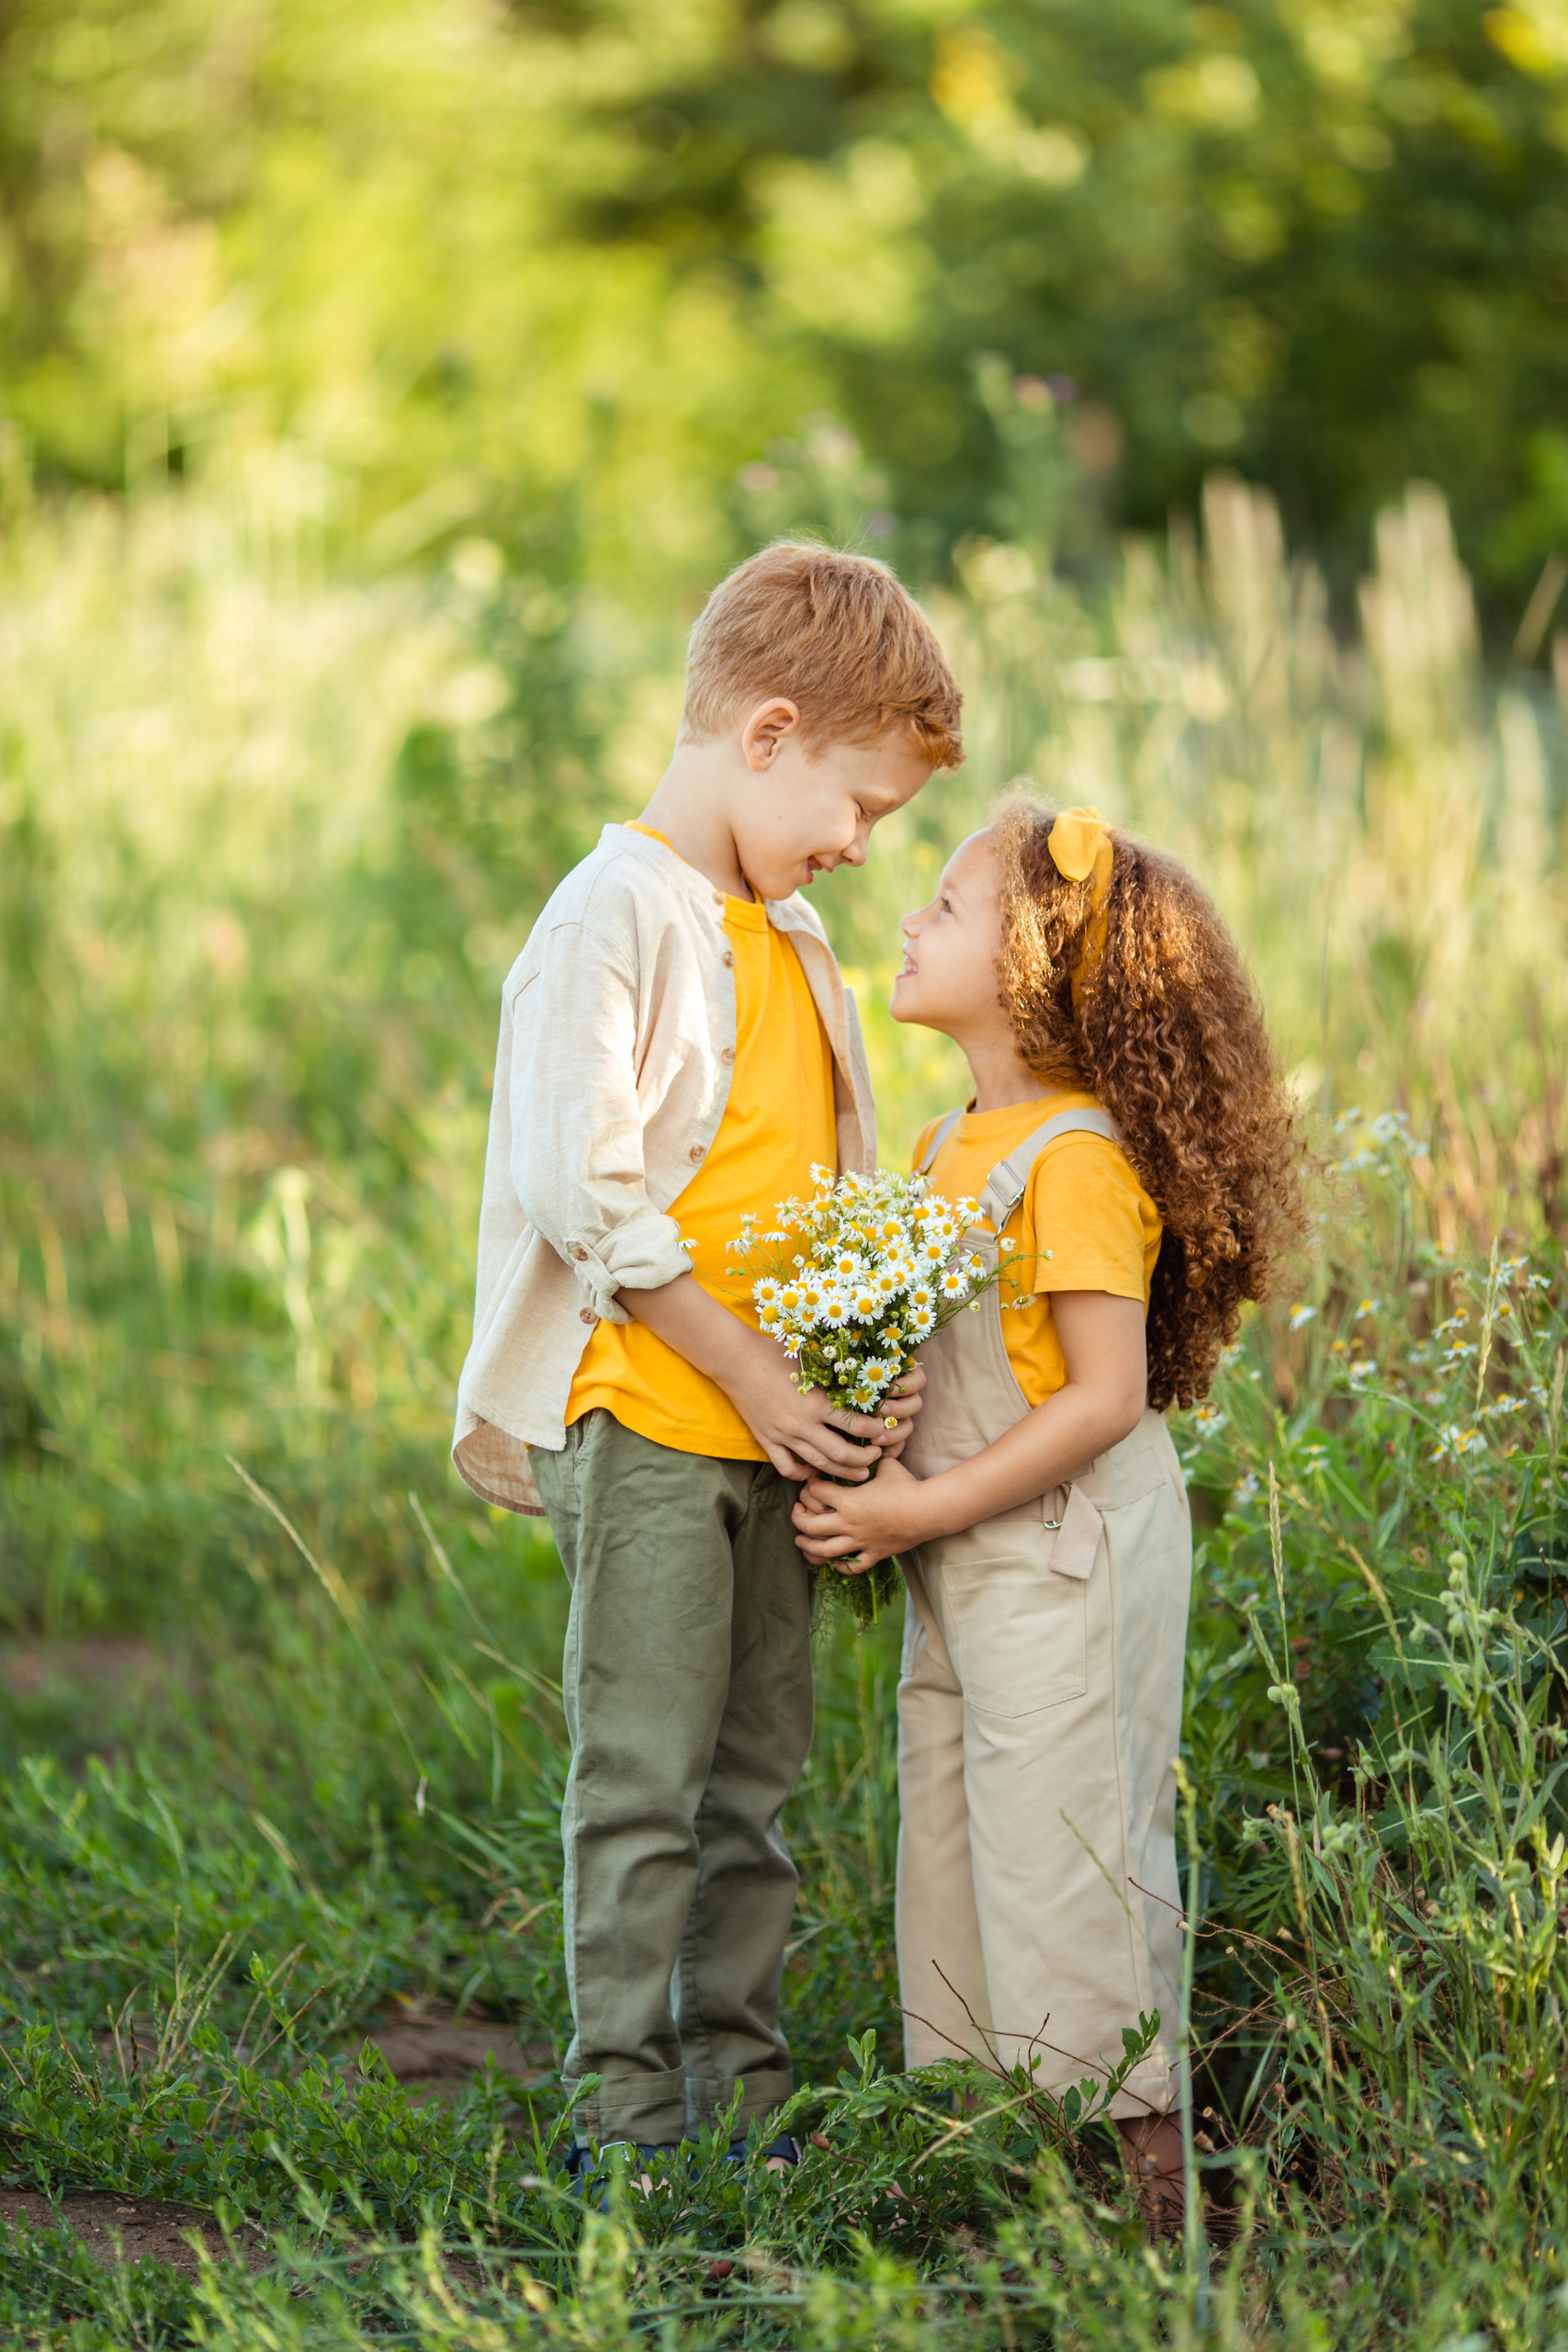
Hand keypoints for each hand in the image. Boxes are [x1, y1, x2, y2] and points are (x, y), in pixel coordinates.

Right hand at [722, 1349, 924, 1481]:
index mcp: (817, 1402)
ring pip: (818, 1465)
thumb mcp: (810, 1362)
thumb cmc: (775, 1354)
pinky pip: (787, 1468)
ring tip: (857, 1474)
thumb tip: (862, 1381)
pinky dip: (803, 1474)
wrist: (736, 1361)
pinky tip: (814, 1471)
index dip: (876, 1431)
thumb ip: (833, 1375)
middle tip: (876, 1457)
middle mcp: (802, 1424)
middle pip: (841, 1455)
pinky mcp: (767, 1441)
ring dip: (841, 1472)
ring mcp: (783, 1436)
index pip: (856, 1426)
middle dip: (864, 1460)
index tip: (884, 1431)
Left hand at [792, 1455, 931, 1570]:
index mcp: (849, 1500)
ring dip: (808, 1546)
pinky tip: (833, 1561)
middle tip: (798, 1511)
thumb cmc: (907, 1485)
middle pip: (810, 1525)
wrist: (928, 1511)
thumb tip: (867, 1451)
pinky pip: (851, 1566)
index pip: (815, 1492)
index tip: (811, 1481)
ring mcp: (860, 1541)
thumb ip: (870, 1461)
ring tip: (800, 1541)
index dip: (808, 1484)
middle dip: (798, 1518)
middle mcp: (849, 1523)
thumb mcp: (886, 1466)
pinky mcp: (874, 1554)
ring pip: (824, 1550)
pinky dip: (839, 1565)